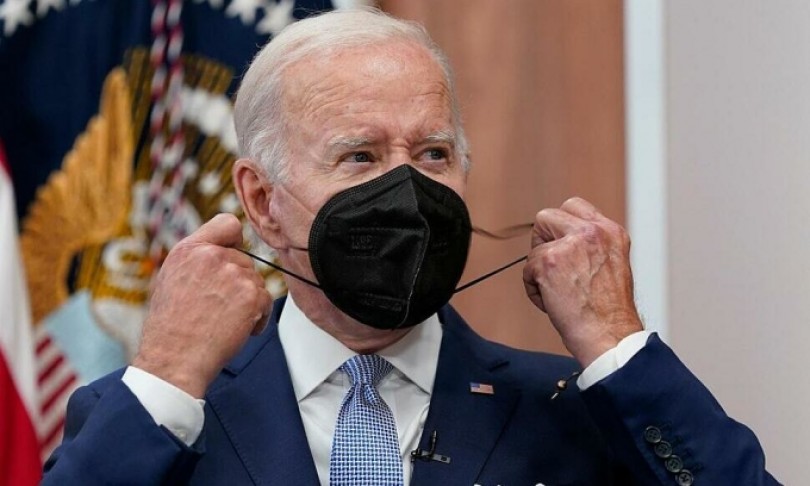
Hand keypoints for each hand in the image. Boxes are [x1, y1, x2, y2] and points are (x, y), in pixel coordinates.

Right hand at [133, 214, 272, 397]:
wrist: (174, 359)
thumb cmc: (170, 327)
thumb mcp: (172, 279)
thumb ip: (198, 260)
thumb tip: (223, 251)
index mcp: (189, 249)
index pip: (228, 223)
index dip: (234, 240)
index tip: (232, 255)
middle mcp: (212, 256)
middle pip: (245, 260)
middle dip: (238, 283)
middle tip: (217, 307)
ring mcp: (234, 274)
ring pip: (256, 281)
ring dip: (247, 302)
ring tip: (222, 321)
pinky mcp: (251, 295)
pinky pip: (266, 301)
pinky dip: (257, 318)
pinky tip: (236, 330)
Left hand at [523, 197, 642, 367]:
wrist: (609, 335)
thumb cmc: (609, 312)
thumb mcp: (612, 265)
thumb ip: (590, 247)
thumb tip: (562, 241)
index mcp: (611, 232)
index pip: (574, 207)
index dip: (560, 227)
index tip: (561, 246)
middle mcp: (592, 232)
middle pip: (547, 217)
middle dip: (543, 242)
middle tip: (554, 269)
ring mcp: (569, 244)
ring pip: (535, 246)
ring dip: (540, 270)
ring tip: (560, 293)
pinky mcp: (549, 261)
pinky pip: (527, 270)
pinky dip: (535, 290)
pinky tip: (554, 303)